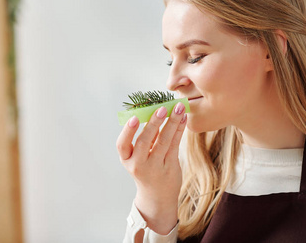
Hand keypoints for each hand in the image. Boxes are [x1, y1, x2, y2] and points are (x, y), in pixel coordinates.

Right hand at [116, 102, 186, 234]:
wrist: (157, 197)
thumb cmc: (147, 170)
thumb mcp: (140, 156)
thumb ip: (146, 137)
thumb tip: (155, 111)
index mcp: (127, 159)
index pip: (122, 145)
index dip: (127, 131)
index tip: (134, 117)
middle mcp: (138, 164)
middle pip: (145, 141)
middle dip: (154, 123)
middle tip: (162, 108)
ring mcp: (155, 167)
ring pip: (163, 141)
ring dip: (172, 122)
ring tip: (179, 108)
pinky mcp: (170, 167)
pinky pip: (175, 145)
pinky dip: (179, 130)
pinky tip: (183, 119)